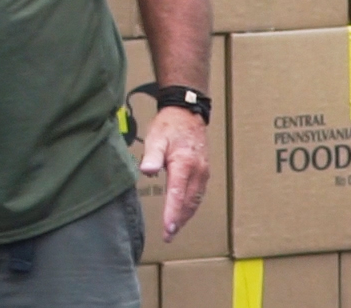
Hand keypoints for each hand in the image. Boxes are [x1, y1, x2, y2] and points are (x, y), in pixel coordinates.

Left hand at [138, 105, 209, 241]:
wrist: (187, 114)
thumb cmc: (169, 126)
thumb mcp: (156, 137)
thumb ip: (152, 155)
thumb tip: (147, 171)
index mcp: (184, 164)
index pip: (178, 195)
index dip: (172, 214)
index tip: (168, 229)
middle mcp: (197, 172)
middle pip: (188, 202)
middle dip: (179, 220)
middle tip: (168, 236)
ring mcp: (203, 172)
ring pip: (195, 200)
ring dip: (186, 216)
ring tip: (174, 229)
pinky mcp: (204, 172)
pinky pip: (198, 194)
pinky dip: (191, 206)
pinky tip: (184, 212)